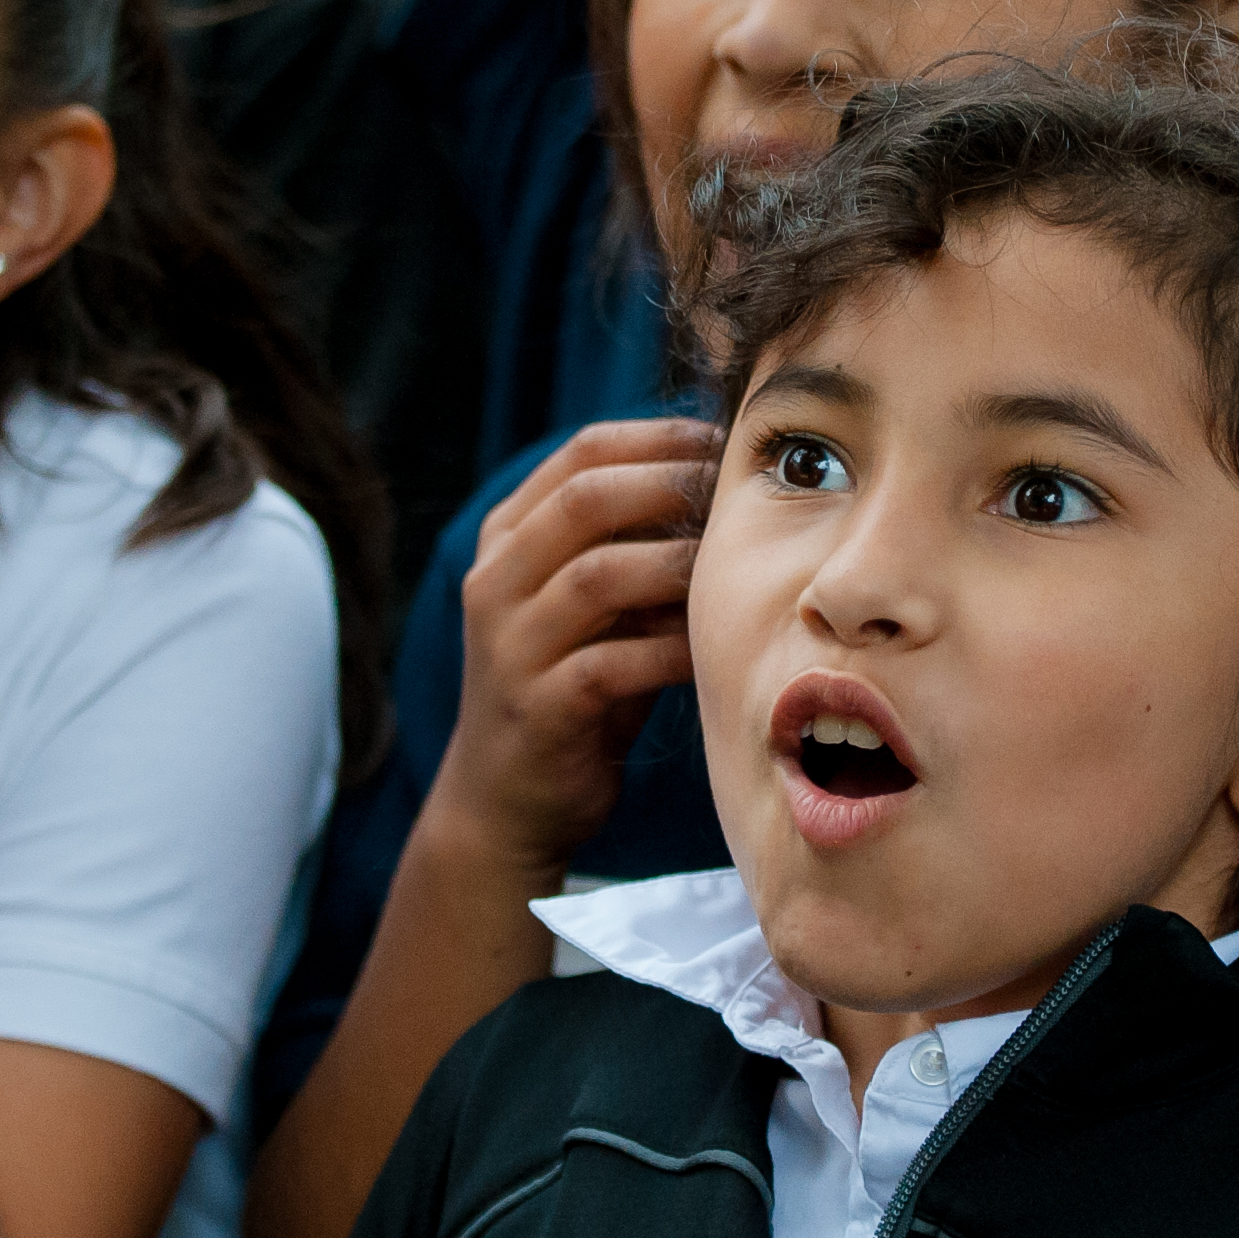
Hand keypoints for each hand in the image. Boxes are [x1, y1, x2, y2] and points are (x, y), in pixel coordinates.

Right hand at [428, 418, 718, 878]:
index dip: (662, 437)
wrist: (507, 800)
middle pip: (586, 498)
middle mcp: (495, 581)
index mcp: (507, 538)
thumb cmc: (573, 684)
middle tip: (742, 491)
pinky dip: (673, 649)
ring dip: (679, 565)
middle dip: (674, 484)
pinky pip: (615, 663)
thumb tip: (729, 480)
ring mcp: (509, 646)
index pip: (581, 452)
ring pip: (599, 575)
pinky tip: (715, 648)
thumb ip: (633, 545)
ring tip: (739, 565)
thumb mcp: (592, 605)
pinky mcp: (539, 708)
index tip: (728, 441)